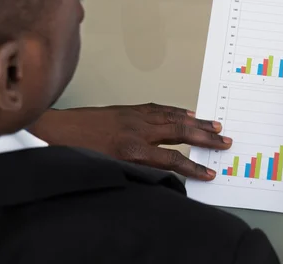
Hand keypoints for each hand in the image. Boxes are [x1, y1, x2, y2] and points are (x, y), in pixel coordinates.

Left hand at [29, 104, 231, 179]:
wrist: (57, 130)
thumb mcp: (110, 168)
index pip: (172, 160)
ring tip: (215, 125)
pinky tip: (188, 113)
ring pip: (174, 117)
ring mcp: (136, 116)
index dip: (193, 167)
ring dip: (197, 122)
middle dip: (206, 138)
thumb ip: (139, 170)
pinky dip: (178, 111)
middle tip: (225, 141)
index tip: (210, 173)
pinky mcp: (131, 109)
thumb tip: (165, 174)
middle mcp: (139, 130)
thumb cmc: (80, 152)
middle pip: (181, 133)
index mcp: (133, 150)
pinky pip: (161, 109)